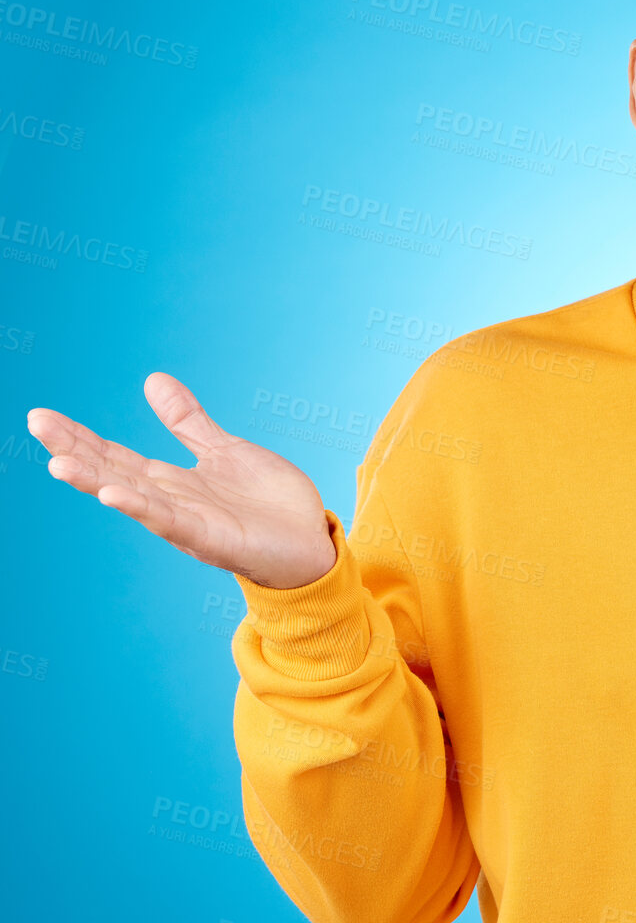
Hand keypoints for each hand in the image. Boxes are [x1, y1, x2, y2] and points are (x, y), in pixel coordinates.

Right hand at [26, 372, 337, 588]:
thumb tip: (153, 380)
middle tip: (36, 424)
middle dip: (75, 451)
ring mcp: (190, 523)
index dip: (80, 437)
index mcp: (173, 482)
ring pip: (134, 499)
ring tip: (59, 463)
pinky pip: (173, 523)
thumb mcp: (225, 450)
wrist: (311, 542)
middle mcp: (172, 503)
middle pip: (113, 473)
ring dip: (96, 482)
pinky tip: (116, 495)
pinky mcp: (214, 540)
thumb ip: (188, 422)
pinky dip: (144, 509)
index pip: (115, 456)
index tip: (42, 416)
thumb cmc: (268, 504)